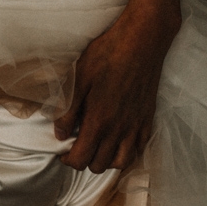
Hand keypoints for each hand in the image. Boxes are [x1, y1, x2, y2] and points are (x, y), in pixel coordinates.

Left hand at [54, 6, 179, 172]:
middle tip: (77, 145)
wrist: (142, 40)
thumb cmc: (108, 54)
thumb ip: (68, 111)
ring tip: (98, 145)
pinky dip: (127, 151)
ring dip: (107, 160)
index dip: (67, 160)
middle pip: (99, 165)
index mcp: (99, 121)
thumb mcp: (79, 79)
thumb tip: (59, 133)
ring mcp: (136, 125)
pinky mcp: (148, 118)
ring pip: (121, 162)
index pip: (81, 159)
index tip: (62, 151)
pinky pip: (139, 147)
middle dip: (84, 160)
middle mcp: (119, 129)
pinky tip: (118, 139)